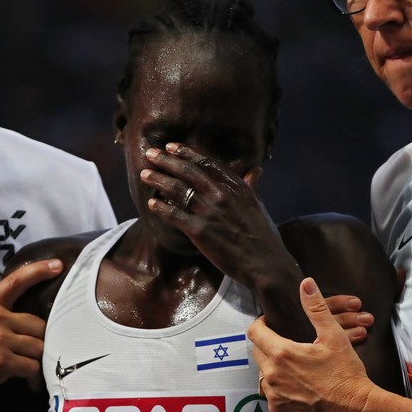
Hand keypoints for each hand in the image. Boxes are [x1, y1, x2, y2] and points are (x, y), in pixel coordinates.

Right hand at [0, 259, 62, 411]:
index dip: (39, 271)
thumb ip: (0, 318)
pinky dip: (34, 377)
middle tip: (36, 354)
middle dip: (40, 341)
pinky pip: (32, 367)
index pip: (17, 281)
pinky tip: (30, 382)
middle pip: (38, 325)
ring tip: (33, 371)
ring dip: (38, 361)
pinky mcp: (2, 361)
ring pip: (39, 347)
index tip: (57, 265)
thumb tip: (28, 324)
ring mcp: (0, 339)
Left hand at [141, 143, 294, 288]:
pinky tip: (151, 203)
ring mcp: (209, 212)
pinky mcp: (200, 231)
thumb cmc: (264, 237)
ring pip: (177, 189)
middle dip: (166, 160)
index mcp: (236, 186)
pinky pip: (174, 215)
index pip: (206, 163)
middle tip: (150, 154)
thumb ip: (251, 186)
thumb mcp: (259, 206)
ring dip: (158, 179)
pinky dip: (161, 208)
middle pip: (188, 171)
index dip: (186, 153)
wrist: (266, 265)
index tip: (171, 146)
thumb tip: (256, 169)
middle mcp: (221, 195)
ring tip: (144, 174)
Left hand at [248, 278, 374, 411]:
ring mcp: (274, 397)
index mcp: (281, 354)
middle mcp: (272, 376)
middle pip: (258, 353)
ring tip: (293, 366)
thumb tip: (306, 284)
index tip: (271, 323)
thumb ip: (316, 308)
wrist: (357, 411)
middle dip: (267, 346)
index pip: (255, 332)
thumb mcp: (333, 336)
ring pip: (264, 376)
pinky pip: (271, 396)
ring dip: (273, 369)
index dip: (261, 324)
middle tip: (285, 344)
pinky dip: (279, 390)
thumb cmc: (346, 373)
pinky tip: (297, 387)